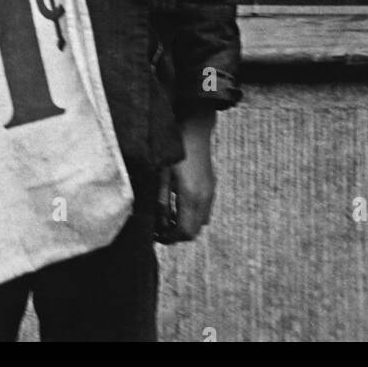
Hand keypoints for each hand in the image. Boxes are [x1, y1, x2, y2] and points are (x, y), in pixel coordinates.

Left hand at [155, 112, 215, 243]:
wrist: (194, 128)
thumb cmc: (173, 149)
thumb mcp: (161, 175)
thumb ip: (160, 202)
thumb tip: (158, 225)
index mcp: (191, 195)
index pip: (185, 231)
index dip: (170, 238)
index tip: (156, 236)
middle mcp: (205, 197)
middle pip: (194, 230)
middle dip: (177, 234)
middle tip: (160, 229)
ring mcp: (210, 192)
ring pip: (201, 222)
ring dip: (185, 225)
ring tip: (167, 217)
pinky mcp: (211, 186)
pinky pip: (204, 210)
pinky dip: (192, 214)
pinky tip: (178, 204)